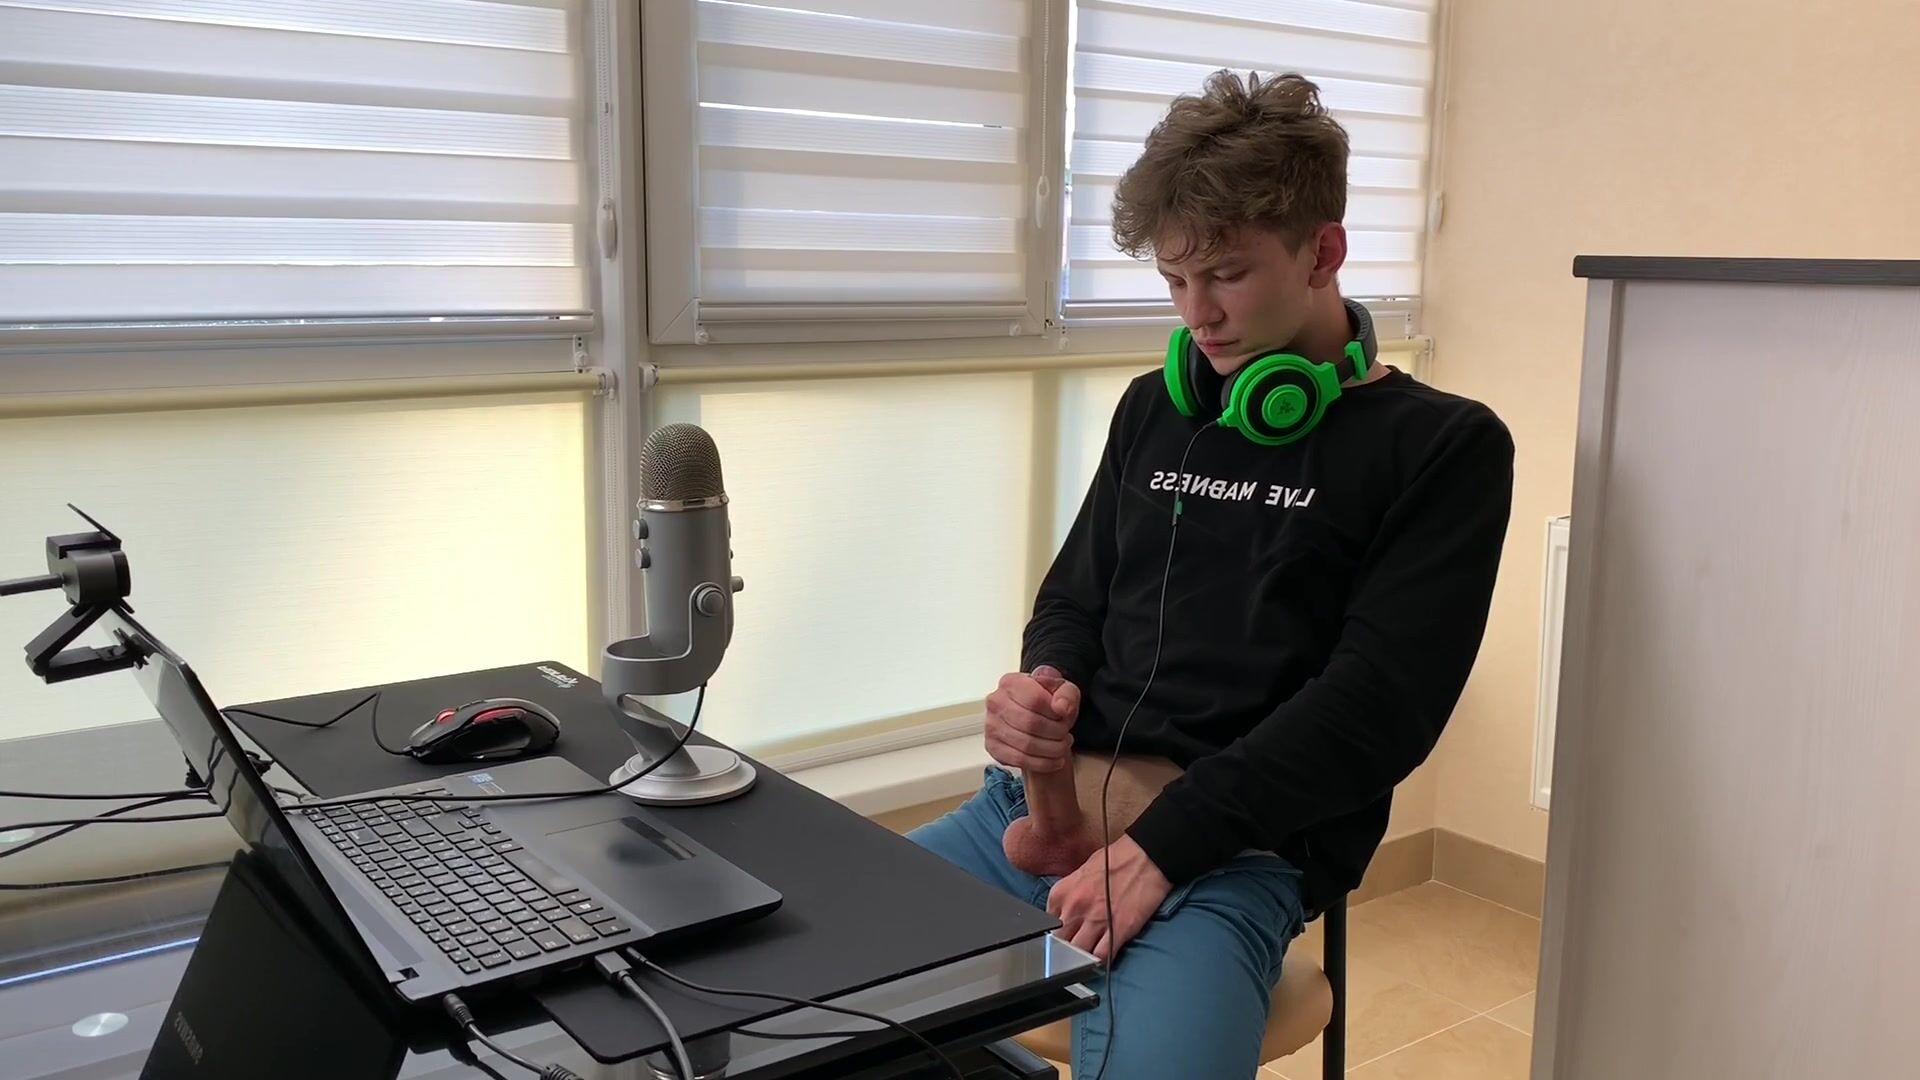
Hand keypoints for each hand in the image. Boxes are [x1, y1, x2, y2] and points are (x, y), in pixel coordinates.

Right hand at [984, 665, 1080, 773]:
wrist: (1036, 717)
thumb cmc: (1047, 703)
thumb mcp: (1064, 691)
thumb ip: (1067, 694)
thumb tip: (1061, 707)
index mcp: (1011, 683)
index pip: (1035, 699)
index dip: (1055, 713)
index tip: (1064, 717)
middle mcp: (996, 702)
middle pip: (1031, 724)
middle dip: (1056, 733)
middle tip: (1065, 734)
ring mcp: (991, 725)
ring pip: (1026, 745)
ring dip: (1052, 750)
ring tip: (1062, 746)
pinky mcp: (993, 746)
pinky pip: (1020, 760)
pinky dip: (1043, 763)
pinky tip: (1054, 759)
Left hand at [1046, 834, 1171, 964]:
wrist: (1146, 856)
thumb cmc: (1115, 860)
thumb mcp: (1080, 872)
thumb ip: (1068, 896)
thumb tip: (1065, 915)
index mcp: (1061, 893)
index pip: (1047, 926)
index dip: (1055, 935)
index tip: (1061, 939)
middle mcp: (1074, 908)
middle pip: (1059, 943)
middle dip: (1064, 950)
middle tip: (1071, 953)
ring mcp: (1096, 921)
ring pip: (1077, 954)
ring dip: (1081, 959)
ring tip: (1085, 960)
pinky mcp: (1118, 931)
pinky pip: (1101, 956)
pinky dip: (1099, 961)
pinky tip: (1101, 960)